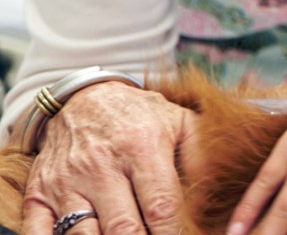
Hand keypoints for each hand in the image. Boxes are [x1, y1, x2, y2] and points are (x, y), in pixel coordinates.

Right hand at [21, 81, 198, 234]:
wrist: (84, 97)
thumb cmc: (140, 116)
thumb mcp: (180, 123)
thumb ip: (202, 158)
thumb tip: (214, 197)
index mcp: (140, 147)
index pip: (161, 206)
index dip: (173, 233)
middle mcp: (100, 165)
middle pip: (124, 227)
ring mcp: (66, 180)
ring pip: (83, 234)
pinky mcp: (40, 190)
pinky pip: (39, 229)